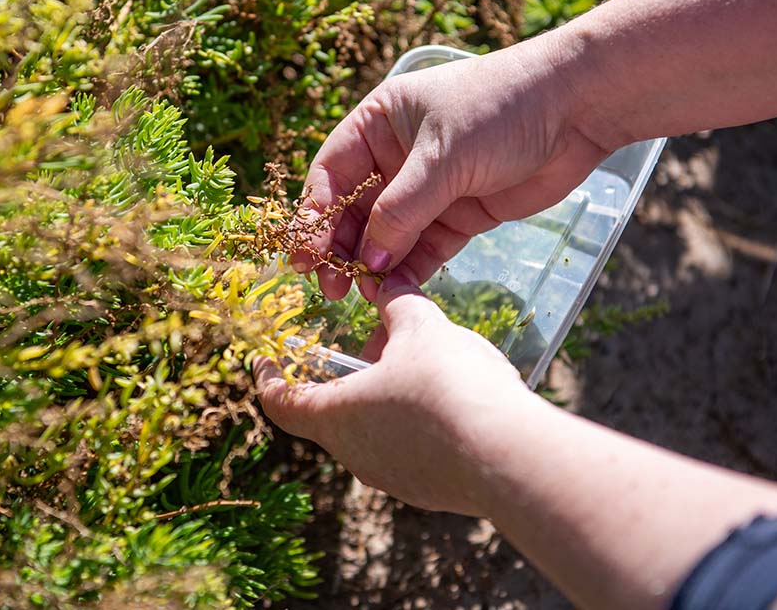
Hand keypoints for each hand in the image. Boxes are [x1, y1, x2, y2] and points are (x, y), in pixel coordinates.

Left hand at [255, 273, 536, 515]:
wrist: (512, 457)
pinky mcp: (430, 489)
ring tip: (424, 360)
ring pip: (374, 428)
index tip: (264, 357)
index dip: (269, 376)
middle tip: (379, 338)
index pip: (281, 402)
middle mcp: (355, 456)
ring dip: (387, 393)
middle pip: (333, 410)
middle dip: (351, 370)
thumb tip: (387, 287)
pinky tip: (455, 395)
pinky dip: (418, 419)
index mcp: (335, 417)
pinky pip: (411, 448)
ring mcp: (393, 478)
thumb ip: (399, 305)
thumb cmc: (450, 387)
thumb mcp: (422, 329)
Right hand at [291, 34, 612, 299]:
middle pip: (353, 210)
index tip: (304, 255)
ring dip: (371, 264)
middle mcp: (395, 156)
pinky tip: (394, 291)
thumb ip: (400, 211)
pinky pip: (422, 249)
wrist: (577, 109)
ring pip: (385, 234)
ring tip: (359, 293)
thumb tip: (366, 261)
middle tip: (330, 287)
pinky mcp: (458, 215)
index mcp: (378, 123)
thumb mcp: (441, 157)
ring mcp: (427, 188)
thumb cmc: (501, 108)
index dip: (314, 215)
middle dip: (340, 248)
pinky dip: (407, 270)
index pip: (331, 174)